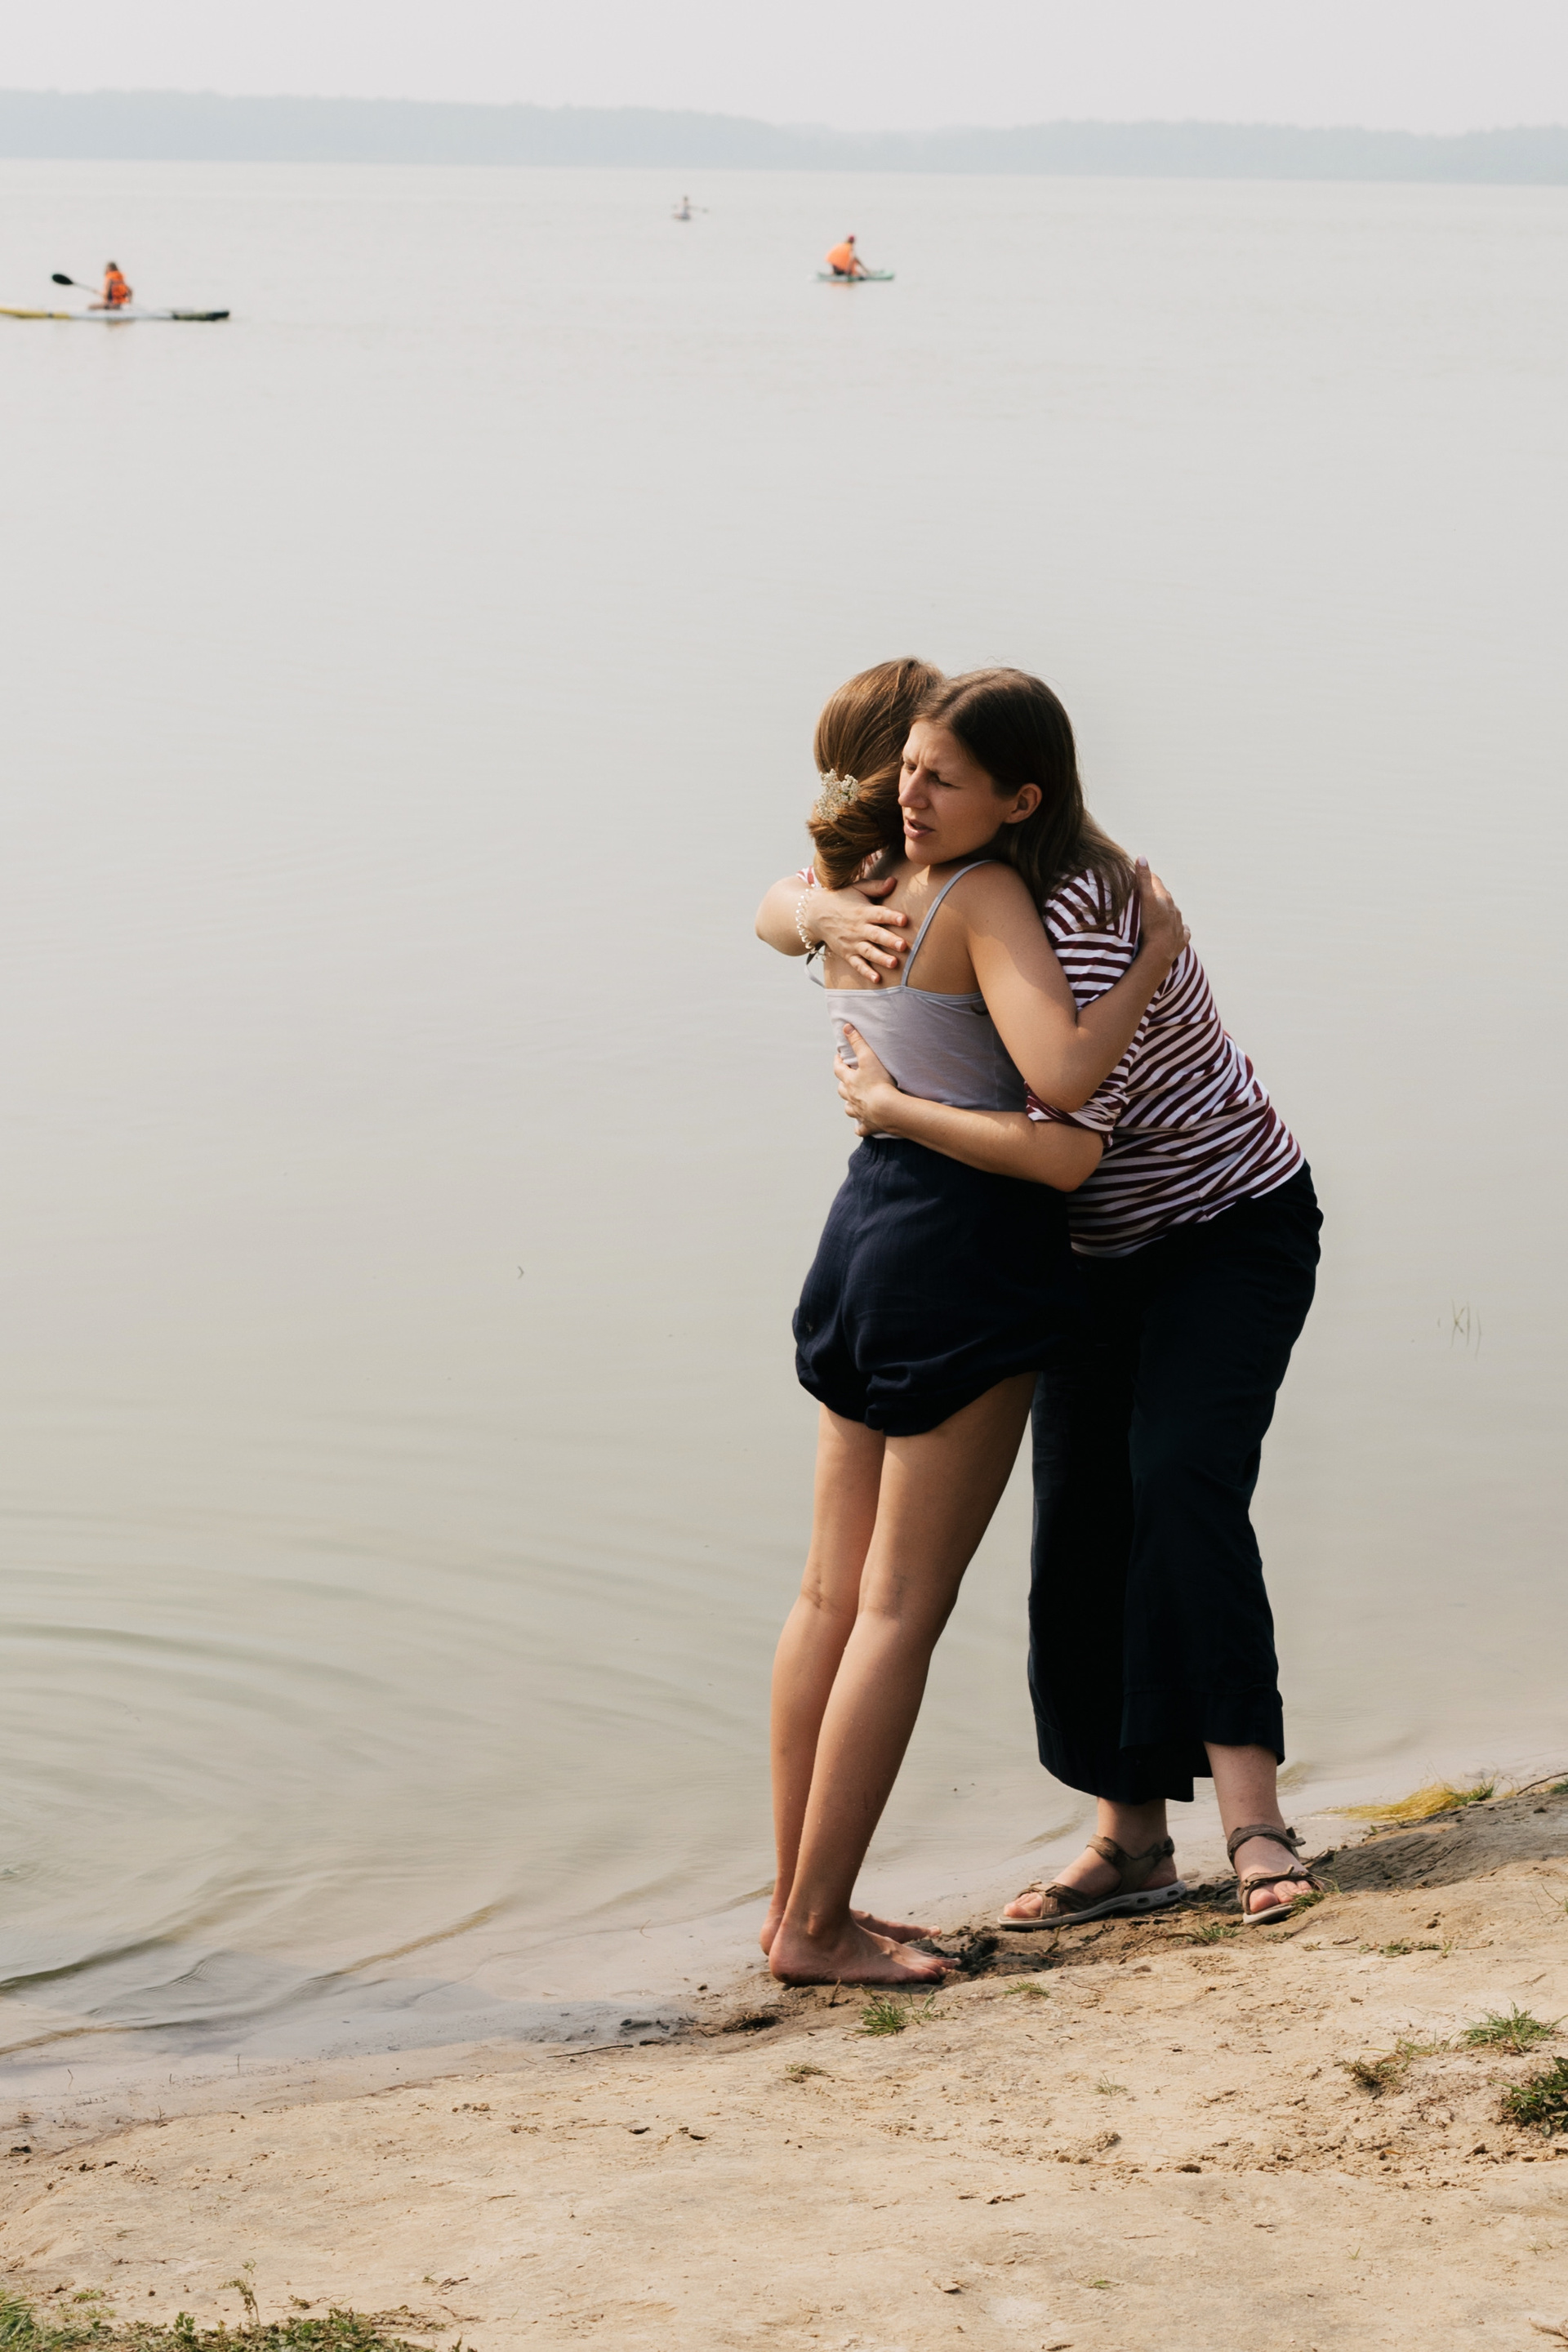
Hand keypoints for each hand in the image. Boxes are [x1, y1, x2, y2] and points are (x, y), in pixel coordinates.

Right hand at [808, 880, 909, 984]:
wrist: (814, 914)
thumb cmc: (841, 898)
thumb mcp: (856, 888)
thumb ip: (876, 887)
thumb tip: (894, 881)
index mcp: (863, 911)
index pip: (880, 914)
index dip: (892, 916)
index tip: (904, 919)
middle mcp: (858, 928)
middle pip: (876, 935)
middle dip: (890, 940)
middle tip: (903, 946)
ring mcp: (852, 942)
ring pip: (869, 951)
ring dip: (881, 958)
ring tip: (894, 963)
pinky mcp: (847, 953)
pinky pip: (857, 964)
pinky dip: (866, 972)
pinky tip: (877, 979)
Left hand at [835, 1024, 899, 1134]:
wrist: (888, 1110)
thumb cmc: (879, 1083)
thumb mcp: (869, 1058)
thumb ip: (858, 1041)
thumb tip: (846, 1027)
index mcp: (849, 1081)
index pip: (838, 1069)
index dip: (838, 1061)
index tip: (839, 1056)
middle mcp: (851, 1098)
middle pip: (841, 1090)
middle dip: (843, 1084)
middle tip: (847, 1078)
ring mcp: (859, 1112)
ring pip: (849, 1109)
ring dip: (850, 1104)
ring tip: (854, 1101)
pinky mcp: (869, 1125)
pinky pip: (861, 1128)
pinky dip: (860, 1127)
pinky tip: (862, 1126)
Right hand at [1133, 857, 1188, 974]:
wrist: (1160, 952)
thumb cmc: (1151, 924)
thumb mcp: (1145, 899)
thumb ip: (1143, 879)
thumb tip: (1142, 857)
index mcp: (1165, 898)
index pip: (1155, 881)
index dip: (1146, 876)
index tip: (1138, 874)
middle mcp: (1174, 909)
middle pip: (1164, 897)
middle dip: (1155, 894)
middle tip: (1144, 894)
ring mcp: (1178, 925)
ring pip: (1173, 913)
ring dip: (1165, 911)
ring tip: (1156, 913)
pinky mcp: (1180, 940)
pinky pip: (1182, 931)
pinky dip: (1179, 929)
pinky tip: (1177, 929)